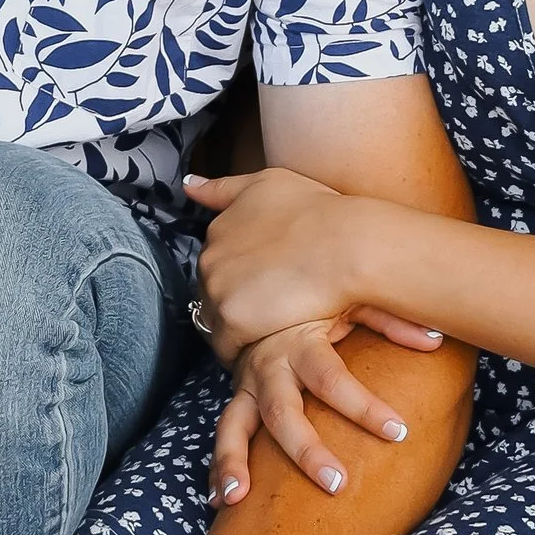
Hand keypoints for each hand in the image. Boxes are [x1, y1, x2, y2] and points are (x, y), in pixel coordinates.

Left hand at [186, 166, 437, 356]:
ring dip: (238, 329)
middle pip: (213, 294)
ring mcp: (217, 288)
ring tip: (271, 330)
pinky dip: (244, 351)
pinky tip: (268, 344)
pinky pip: (227, 347)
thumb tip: (189, 187)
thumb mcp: (268, 183)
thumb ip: (225, 188)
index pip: (216, 266)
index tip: (265, 285)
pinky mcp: (232, 319)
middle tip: (273, 310)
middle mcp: (209, 257)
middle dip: (237, 304)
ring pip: (216, 322)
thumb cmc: (319, 212)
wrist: (346, 244)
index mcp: (218, 229)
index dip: (241, 279)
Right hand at [209, 313, 438, 498]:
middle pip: (283, 413)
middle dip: (306, 450)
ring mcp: (247, 385)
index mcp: (300, 342)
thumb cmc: (321, 302)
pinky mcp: (238, 399)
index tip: (399, 433)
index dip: (365, 407)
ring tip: (237, 498)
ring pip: (235, 426)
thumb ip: (391, 320)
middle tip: (337, 483)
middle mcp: (268, 366)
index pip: (333, 380)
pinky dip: (219, 468)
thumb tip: (436, 339)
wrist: (266, 289)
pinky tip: (221, 501)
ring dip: (234, 462)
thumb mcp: (353, 301)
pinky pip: (224, 434)